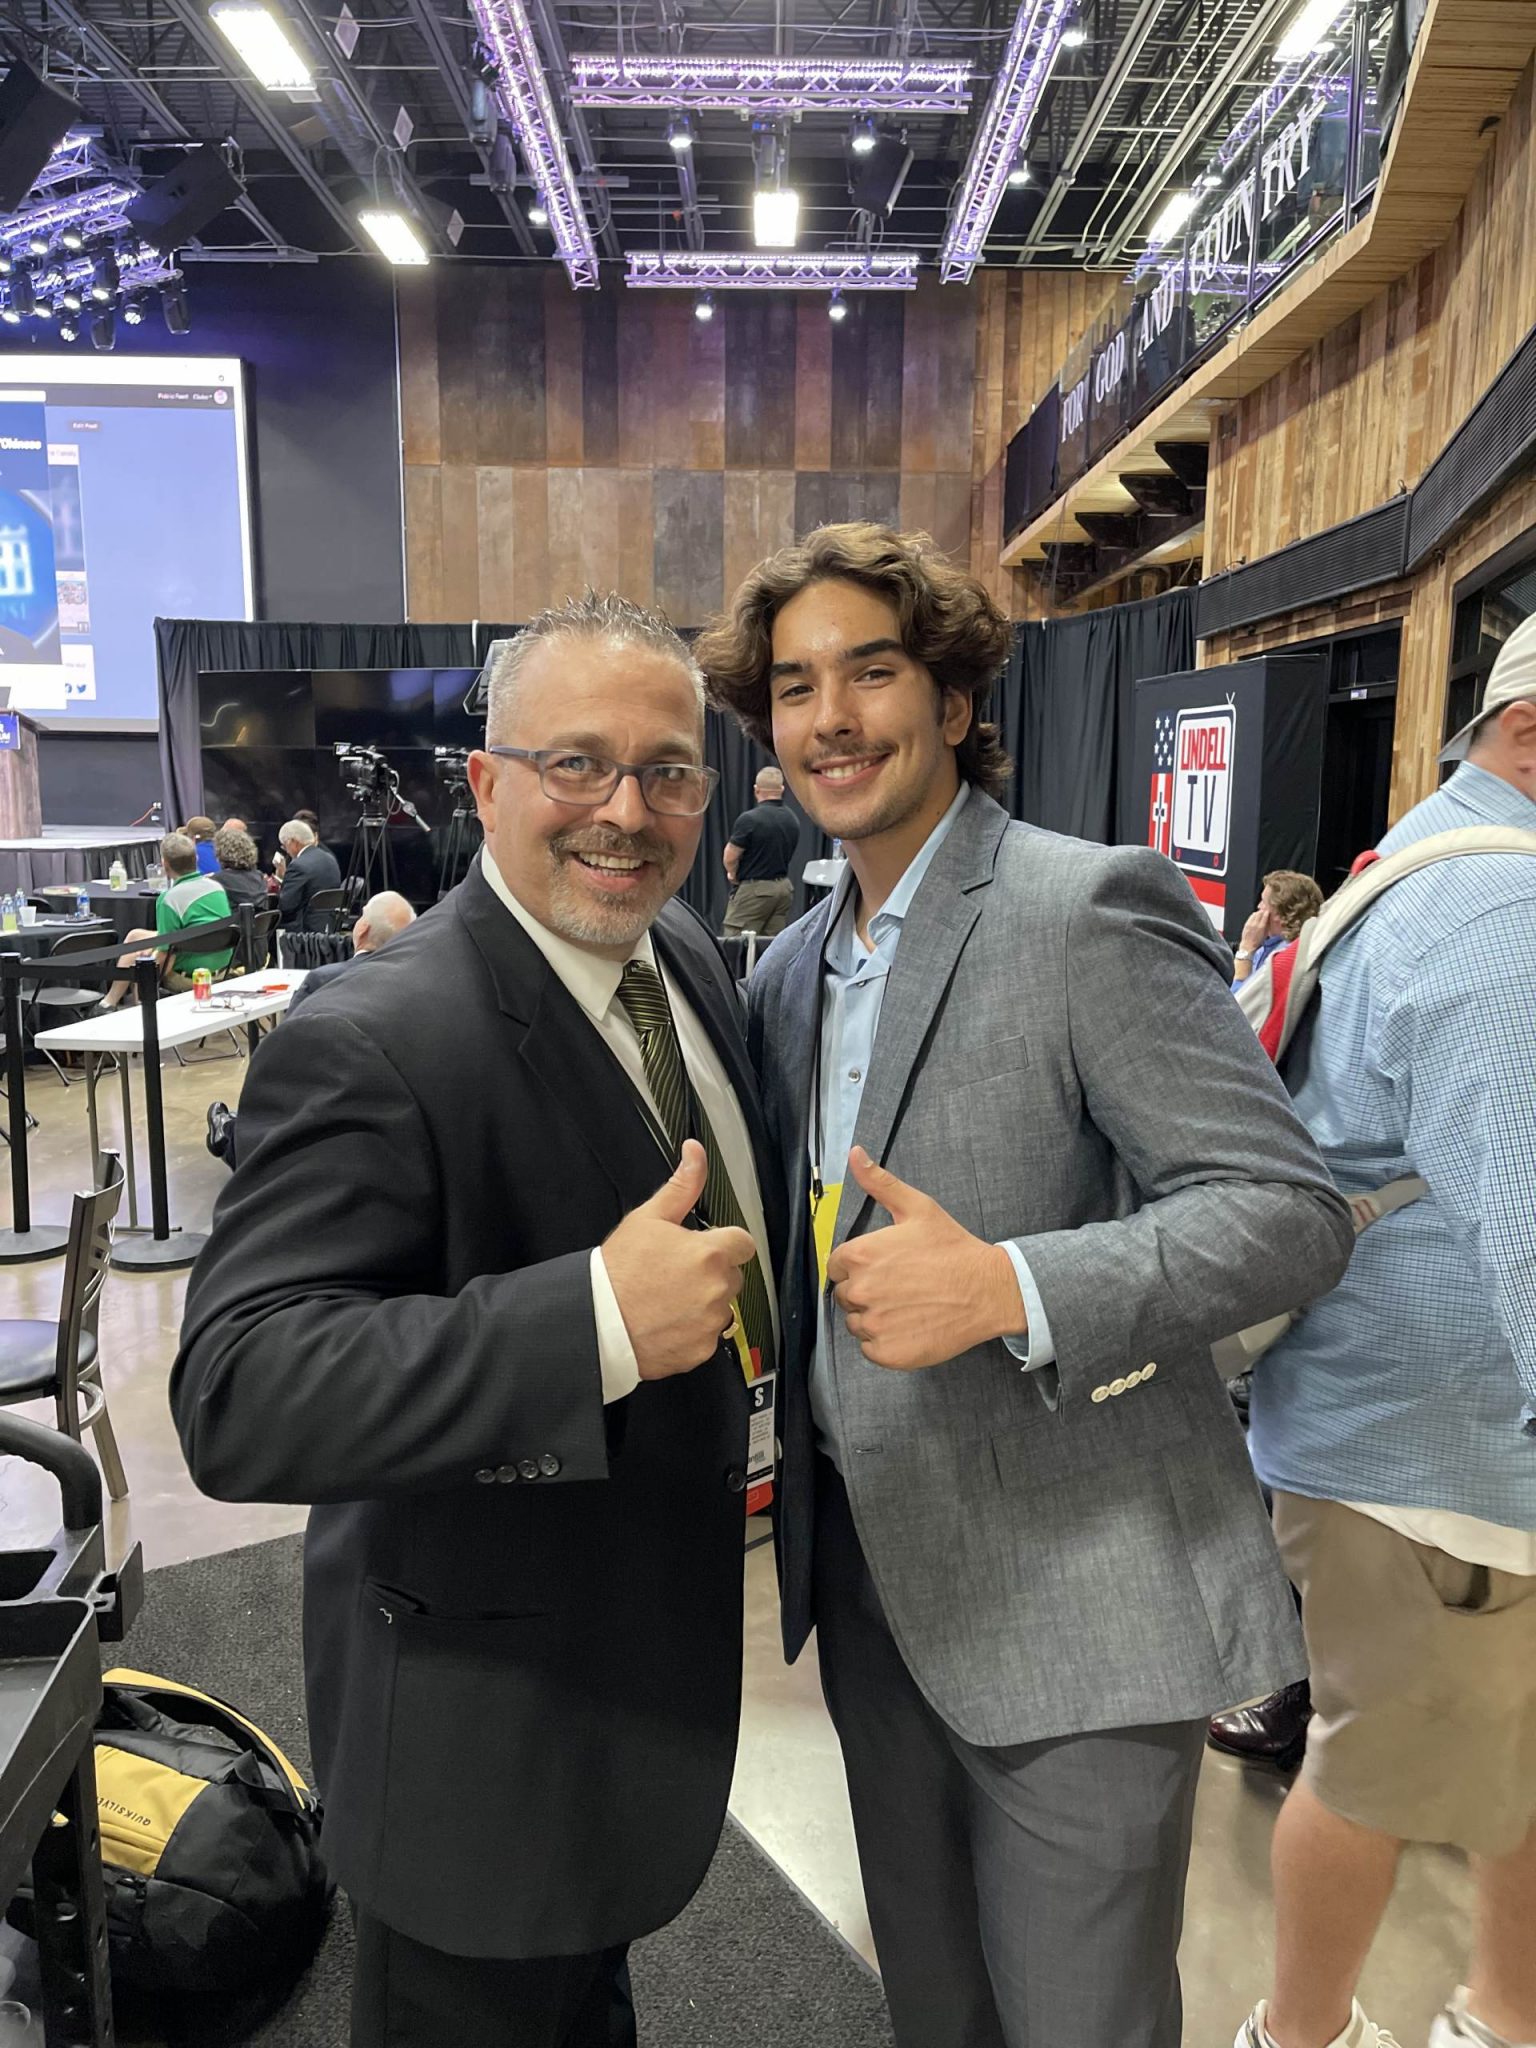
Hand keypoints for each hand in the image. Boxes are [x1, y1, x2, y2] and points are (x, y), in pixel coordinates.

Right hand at [601, 1140, 757, 1380]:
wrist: (596, 1322)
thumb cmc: (618, 1271)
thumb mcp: (647, 1218)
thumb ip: (681, 1186)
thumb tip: (695, 1152)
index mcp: (710, 1253)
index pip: (743, 1243)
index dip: (724, 1243)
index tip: (704, 1248)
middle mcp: (717, 1289)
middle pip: (732, 1275)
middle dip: (712, 1273)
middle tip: (676, 1274)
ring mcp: (711, 1322)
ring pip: (722, 1307)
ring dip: (704, 1302)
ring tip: (668, 1299)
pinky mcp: (702, 1350)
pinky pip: (708, 1335)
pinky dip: (693, 1330)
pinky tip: (666, 1322)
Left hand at [825, 1148, 1026, 1371]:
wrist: (987, 1290)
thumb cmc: (952, 1249)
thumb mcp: (917, 1208)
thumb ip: (879, 1182)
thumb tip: (854, 1154)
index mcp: (860, 1255)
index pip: (836, 1267)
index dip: (859, 1266)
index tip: (884, 1267)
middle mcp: (860, 1291)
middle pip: (845, 1296)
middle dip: (866, 1291)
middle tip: (900, 1286)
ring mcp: (873, 1324)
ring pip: (857, 1323)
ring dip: (874, 1317)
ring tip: (907, 1305)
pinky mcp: (888, 1352)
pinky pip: (871, 1349)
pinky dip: (886, 1342)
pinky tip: (910, 1326)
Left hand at [1239, 906, 1269, 953]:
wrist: (1248, 945)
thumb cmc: (1258, 942)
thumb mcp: (1265, 934)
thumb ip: (1267, 927)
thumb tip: (1269, 920)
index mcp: (1261, 927)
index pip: (1265, 916)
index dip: (1267, 912)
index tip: (1269, 910)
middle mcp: (1255, 924)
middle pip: (1259, 914)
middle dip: (1263, 911)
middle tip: (1265, 909)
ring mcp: (1250, 924)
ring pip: (1254, 914)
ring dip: (1258, 912)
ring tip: (1260, 911)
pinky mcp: (1246, 924)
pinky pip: (1250, 917)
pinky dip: (1253, 915)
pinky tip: (1255, 914)